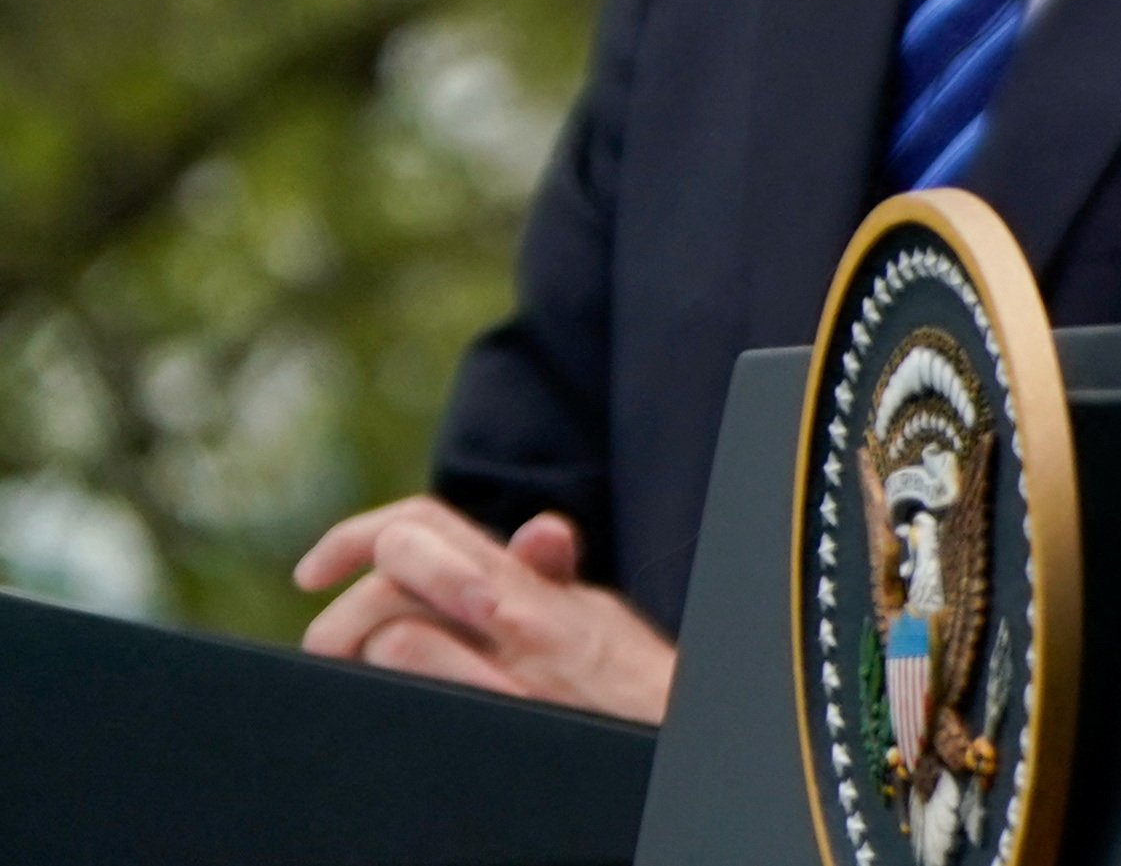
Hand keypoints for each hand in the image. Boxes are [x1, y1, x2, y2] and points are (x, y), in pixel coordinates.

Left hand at [293, 499, 674, 721]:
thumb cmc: (632, 687)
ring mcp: (501, 657)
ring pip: (395, 622)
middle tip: (327, 652)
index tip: (311, 572)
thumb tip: (538, 530)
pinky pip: (412, 661)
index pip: (423, 523)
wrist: (668, 739)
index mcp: (523, 580)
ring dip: (363, 653)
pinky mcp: (495, 699)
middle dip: (342, 609)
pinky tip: (393, 705)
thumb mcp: (596, 620)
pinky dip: (387, 677)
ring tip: (363, 687)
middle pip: (399, 562)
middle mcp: (510, 608)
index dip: (354, 536)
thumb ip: (552, 579)